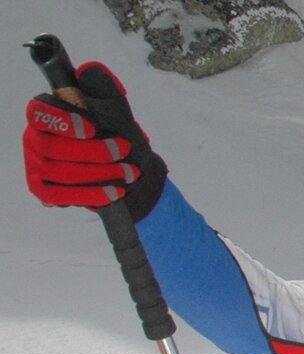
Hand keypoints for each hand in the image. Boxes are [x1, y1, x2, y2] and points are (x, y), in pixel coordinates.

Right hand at [22, 62, 167, 218]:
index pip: (39, 112)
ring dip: (100, 173)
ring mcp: (35, 165)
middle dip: (95, 152)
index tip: (93, 128)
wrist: (129, 170)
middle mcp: (35, 138)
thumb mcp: (117, 109)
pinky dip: (92, 194)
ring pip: (60, 172)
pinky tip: (115, 192)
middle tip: (124, 151)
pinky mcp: (42, 189)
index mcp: (48, 113)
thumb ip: (104, 89)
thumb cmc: (118, 134)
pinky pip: (60, 195)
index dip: (63, 121)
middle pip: (52, 148)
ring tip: (129, 172)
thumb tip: (88, 69)